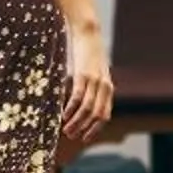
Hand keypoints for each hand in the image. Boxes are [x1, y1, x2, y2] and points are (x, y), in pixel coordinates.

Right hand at [61, 20, 112, 144]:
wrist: (89, 33)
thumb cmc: (89, 55)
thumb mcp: (96, 73)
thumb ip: (94, 88)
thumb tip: (84, 104)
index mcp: (108, 88)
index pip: (105, 115)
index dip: (95, 129)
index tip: (84, 138)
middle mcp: (104, 86)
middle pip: (97, 115)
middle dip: (84, 129)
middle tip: (72, 136)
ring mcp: (94, 81)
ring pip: (87, 109)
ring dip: (76, 122)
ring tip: (66, 130)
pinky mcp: (83, 75)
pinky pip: (78, 96)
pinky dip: (71, 109)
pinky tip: (63, 116)